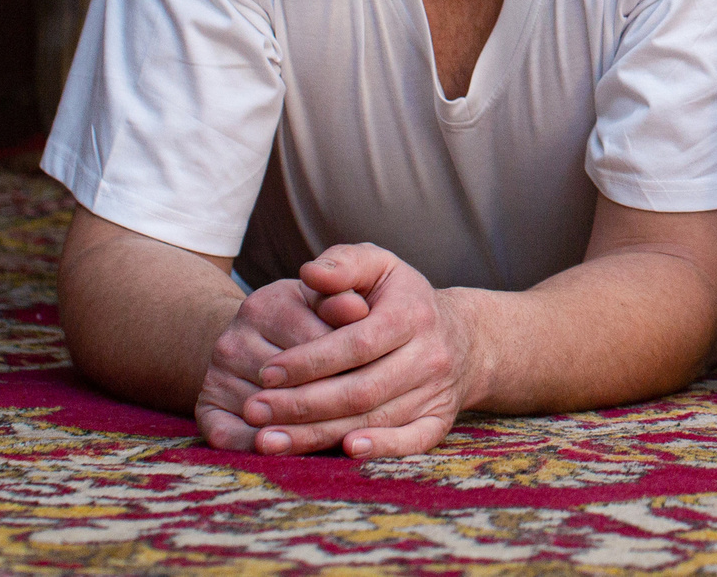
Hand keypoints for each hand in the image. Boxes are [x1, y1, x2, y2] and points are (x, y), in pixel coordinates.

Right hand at [195, 276, 369, 451]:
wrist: (259, 338)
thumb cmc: (310, 316)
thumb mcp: (329, 295)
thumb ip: (345, 294)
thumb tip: (356, 309)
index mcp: (267, 304)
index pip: (318, 341)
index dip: (355, 362)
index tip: (386, 376)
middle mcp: (233, 339)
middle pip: (293, 383)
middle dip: (335, 400)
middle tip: (375, 417)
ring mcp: (216, 376)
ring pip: (267, 414)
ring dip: (304, 431)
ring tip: (347, 439)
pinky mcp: (206, 410)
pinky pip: (232, 438)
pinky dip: (264, 449)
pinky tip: (299, 452)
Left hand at [227, 243, 481, 459]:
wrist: (462, 336)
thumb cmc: (401, 298)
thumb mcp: (378, 266)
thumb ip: (342, 264)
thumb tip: (308, 273)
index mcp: (412, 314)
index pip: (357, 343)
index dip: (309, 361)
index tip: (265, 372)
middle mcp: (429, 355)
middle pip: (361, 389)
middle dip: (302, 404)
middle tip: (253, 410)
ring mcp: (436, 391)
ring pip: (373, 419)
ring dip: (318, 435)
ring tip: (267, 439)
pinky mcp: (439, 421)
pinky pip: (411, 441)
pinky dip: (380, 449)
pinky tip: (343, 452)